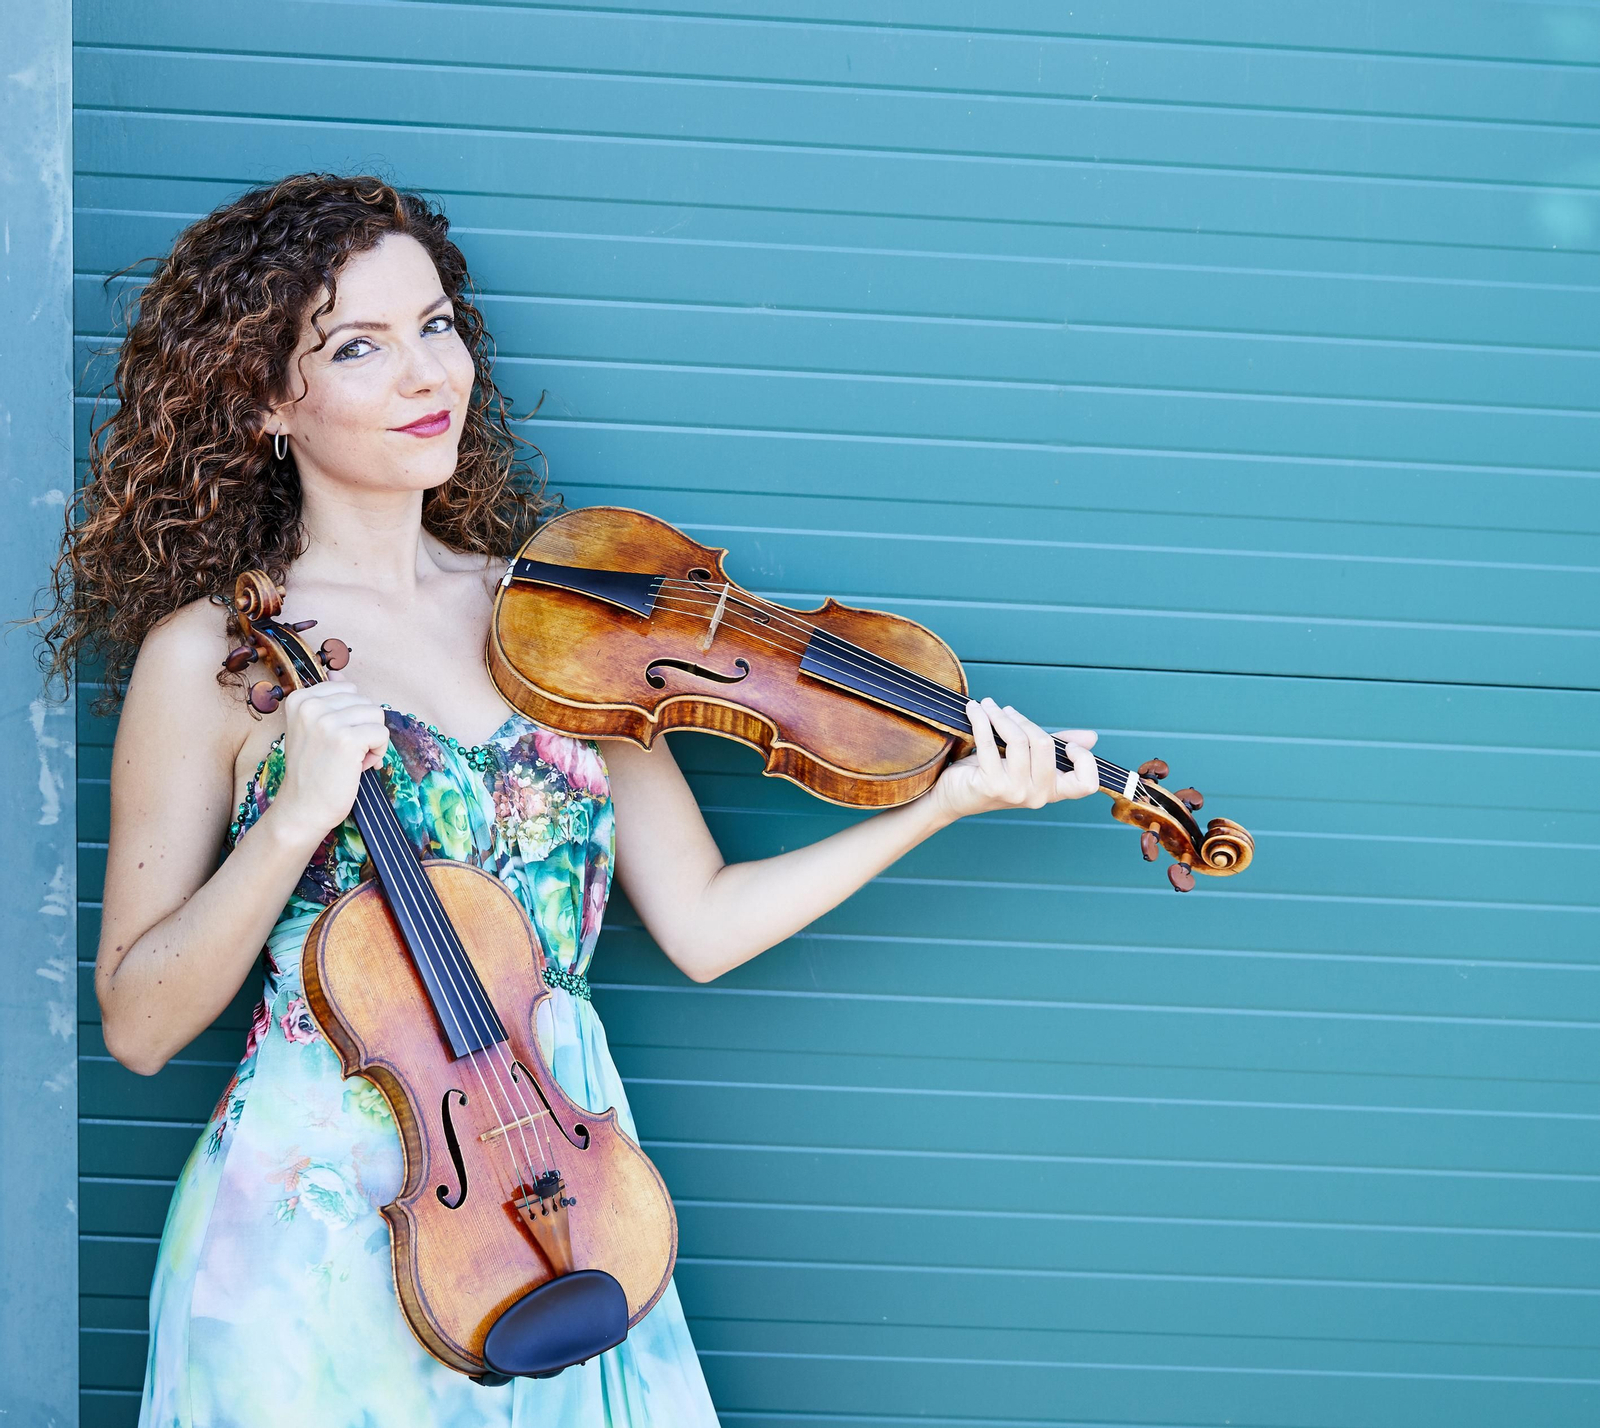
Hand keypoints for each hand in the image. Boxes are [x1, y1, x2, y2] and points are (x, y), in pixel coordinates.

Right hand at [266, 682, 389, 845]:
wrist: (303, 807)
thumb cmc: (313, 769)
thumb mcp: (313, 727)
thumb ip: (328, 699)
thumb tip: (337, 670)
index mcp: (301, 698)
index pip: (349, 689)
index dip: (351, 716)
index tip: (333, 738)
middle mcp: (311, 706)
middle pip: (366, 701)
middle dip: (363, 727)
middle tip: (342, 752)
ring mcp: (328, 721)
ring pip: (377, 715)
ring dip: (372, 740)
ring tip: (350, 758)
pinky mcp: (346, 739)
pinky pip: (382, 734)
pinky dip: (378, 752)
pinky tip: (359, 766)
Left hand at [926, 697, 1098, 825]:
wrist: (954, 796)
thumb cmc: (993, 772)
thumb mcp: (1027, 760)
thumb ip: (1056, 747)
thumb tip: (1092, 737)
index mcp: (1052, 791)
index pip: (1086, 785)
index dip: (1084, 761)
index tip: (1067, 745)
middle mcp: (1037, 796)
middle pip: (1044, 745)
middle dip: (1023, 720)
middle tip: (1005, 710)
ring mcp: (1015, 792)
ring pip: (1018, 740)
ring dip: (1000, 716)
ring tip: (988, 706)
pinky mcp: (991, 785)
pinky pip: (989, 742)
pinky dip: (981, 719)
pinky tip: (975, 709)